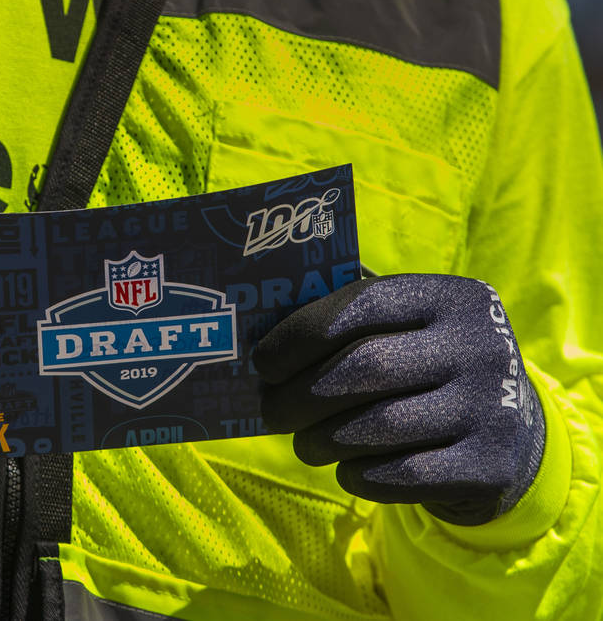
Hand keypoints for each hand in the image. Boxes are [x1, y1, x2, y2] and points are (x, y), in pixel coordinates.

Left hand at [254, 274, 543, 524]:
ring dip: (320, 440)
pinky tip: (345, 469)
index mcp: (452, 298)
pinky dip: (357, 475)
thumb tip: (259, 332)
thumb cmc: (428, 370)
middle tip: (269, 411)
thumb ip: (349, 321)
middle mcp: (481, 347)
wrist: (515, 436)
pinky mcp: (491, 467)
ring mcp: (492, 408)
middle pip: (364, 369)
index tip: (262, 362)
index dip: (299, 334)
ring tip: (303, 444)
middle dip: (300, 395)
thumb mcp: (408, 330)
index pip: (362, 304)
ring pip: (377, 427)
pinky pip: (399, 475)